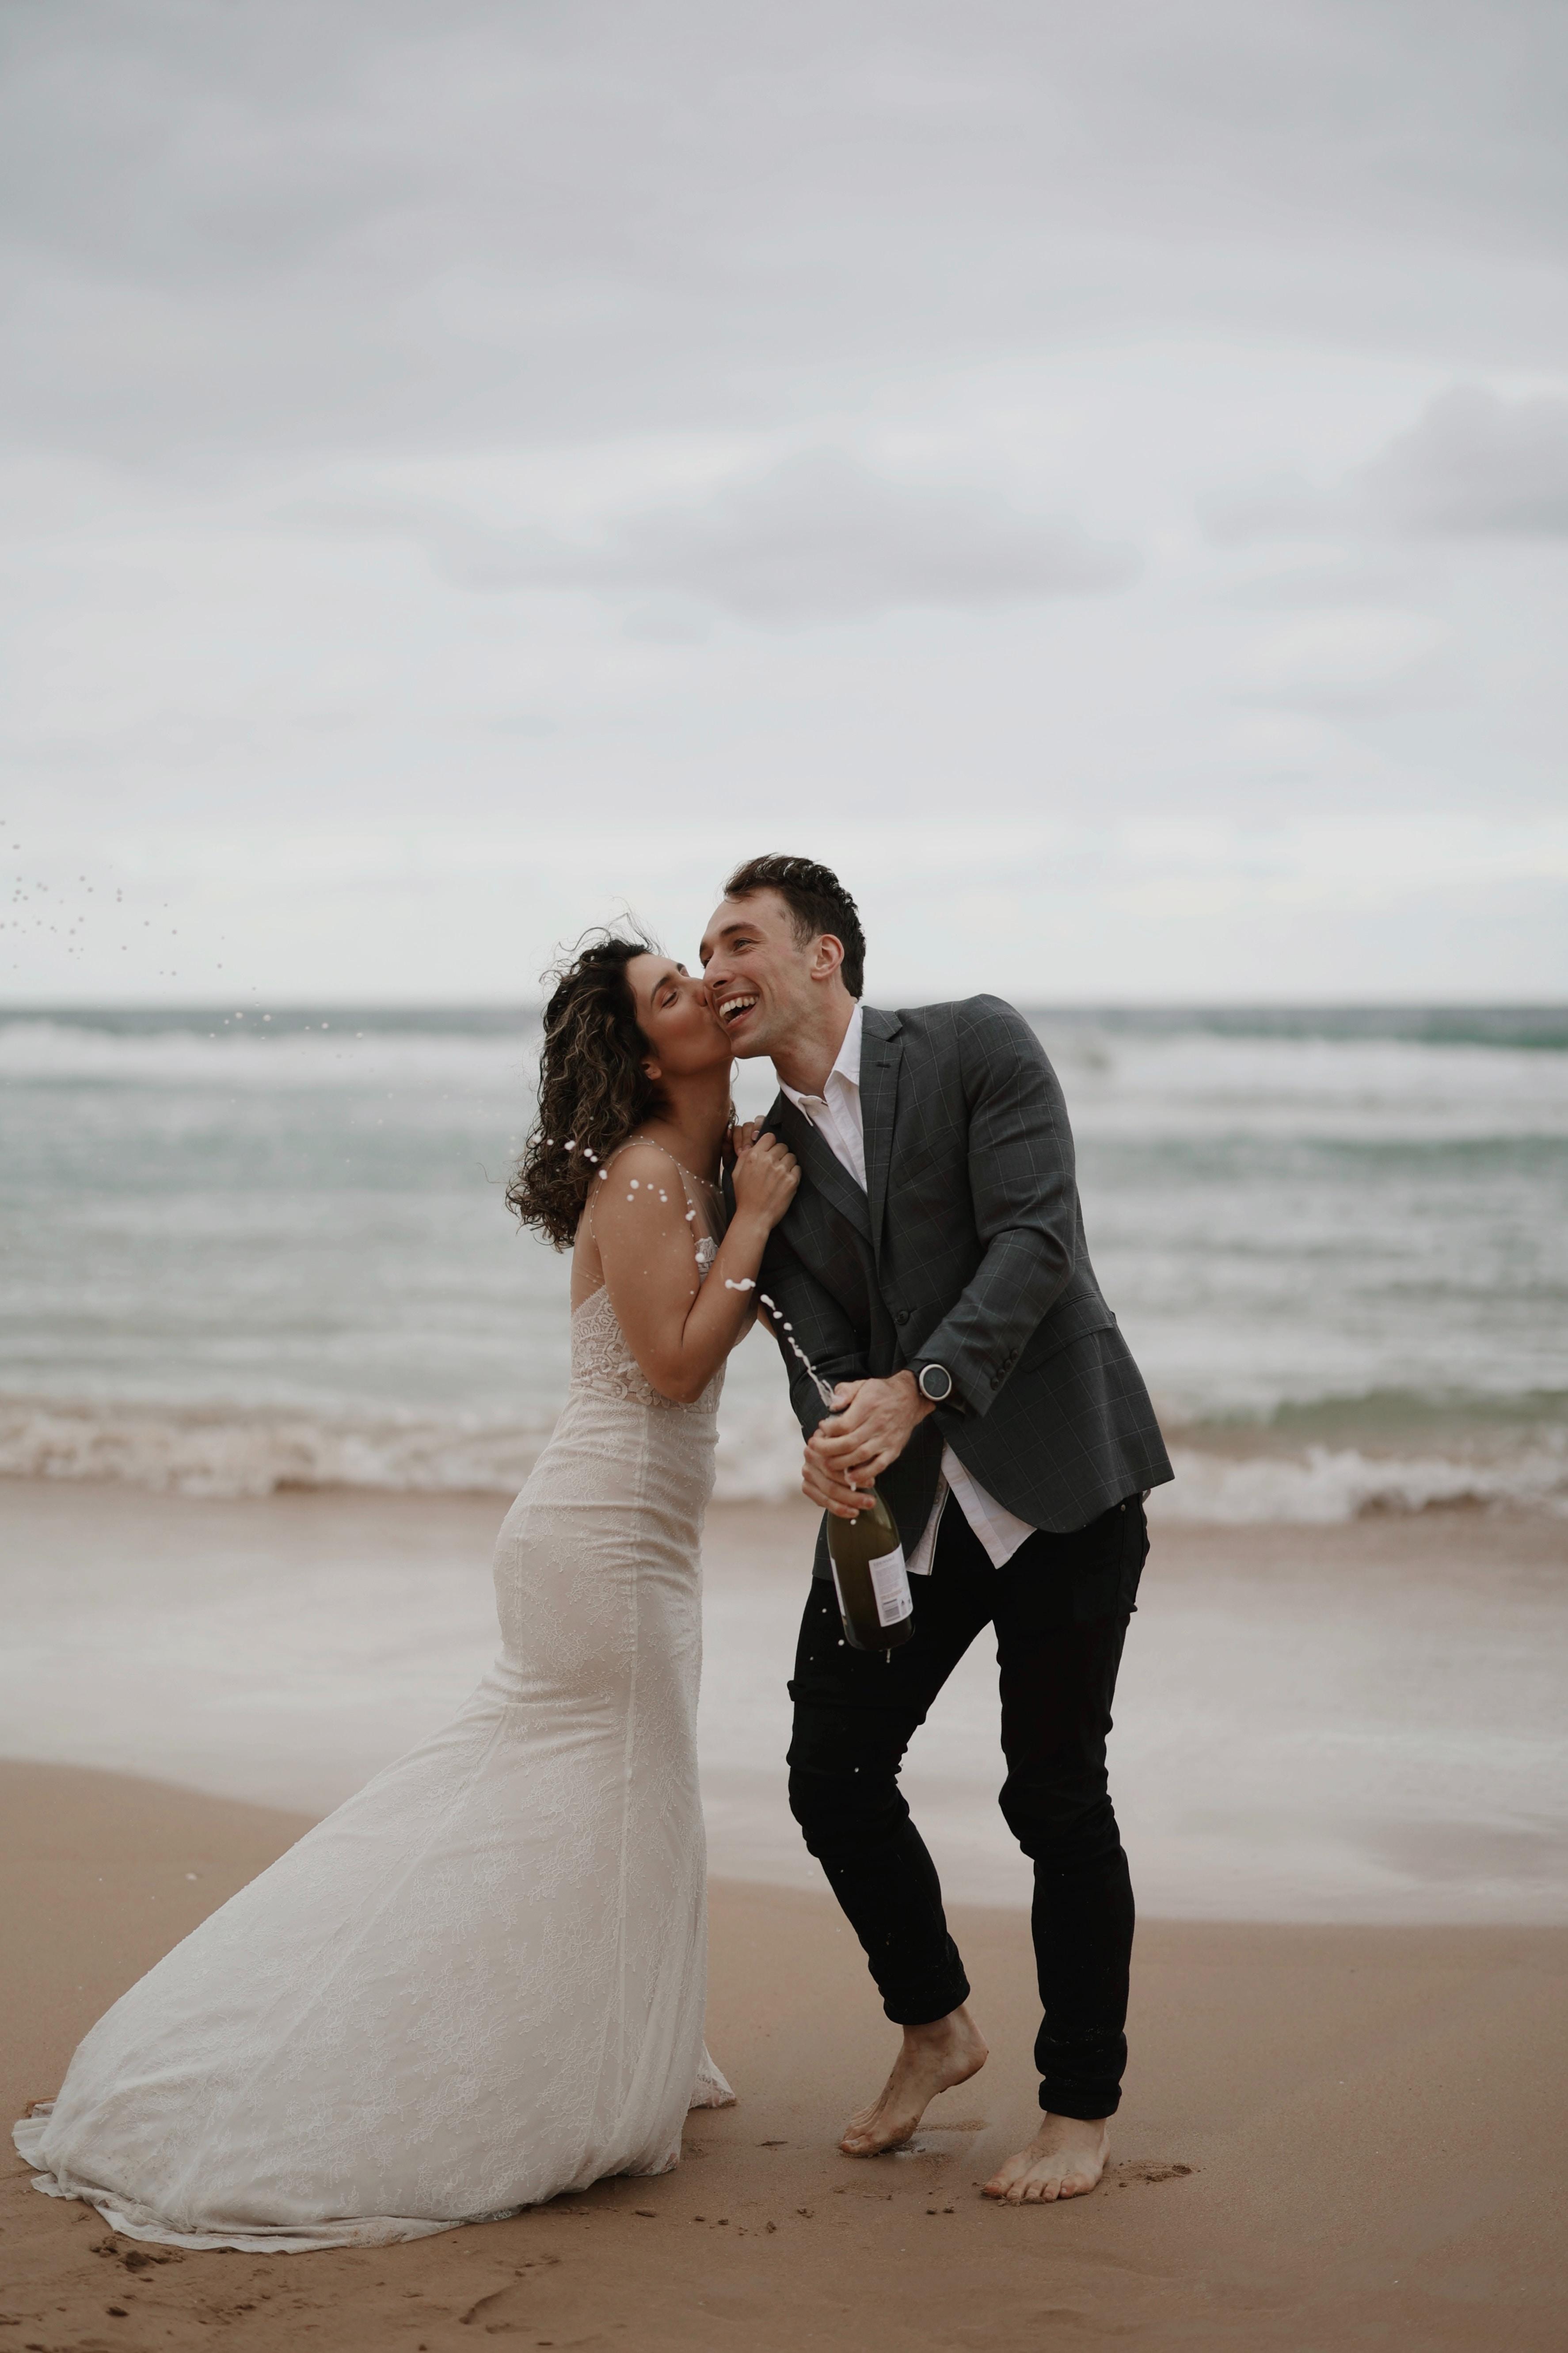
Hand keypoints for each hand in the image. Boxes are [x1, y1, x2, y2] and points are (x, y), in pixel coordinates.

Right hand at [729, 1129, 798, 1231]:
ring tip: (781, 1174)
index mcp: (754, 1156)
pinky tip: (786, 1182)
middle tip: (776, 1165)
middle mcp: (768, 1160)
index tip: (770, 1151)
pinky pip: (798, 1169)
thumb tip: (753, 1145)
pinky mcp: (791, 1181)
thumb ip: (745, 1156)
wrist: (754, 1217)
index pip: (770, 1137)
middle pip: (782, 1146)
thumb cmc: (744, 1197)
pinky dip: (794, 1174)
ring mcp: (781, 1170)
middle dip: (780, 1154)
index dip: (771, 1143)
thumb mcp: (737, 1173)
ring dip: (788, 1163)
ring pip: (792, 1156)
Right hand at [801, 1442, 873, 1518]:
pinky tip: (852, 1511)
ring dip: (848, 1503)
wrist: (834, 1446)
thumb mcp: (853, 1442)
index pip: (836, 1465)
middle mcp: (810, 1457)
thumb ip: (856, 1453)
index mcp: (820, 1443)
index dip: (855, 1475)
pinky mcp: (807, 1486)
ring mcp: (807, 1472)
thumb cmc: (847, 1445)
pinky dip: (838, 1509)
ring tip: (865, 1507)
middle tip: (870, 1501)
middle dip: (853, 1494)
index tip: (871, 1482)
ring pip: (827, 1493)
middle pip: (831, 1481)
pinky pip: (822, 1501)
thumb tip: (866, 1471)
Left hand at [805, 1371, 932, 1489]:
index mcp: (867, 1407)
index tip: (820, 1428)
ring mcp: (886, 1439)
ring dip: (841, 1463)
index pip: (844, 1424)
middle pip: (848, 1443)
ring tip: (826, 1463)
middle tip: (814, 1448)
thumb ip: (845, 1392)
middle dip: (827, 1449)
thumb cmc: (881, 1392)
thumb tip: (832, 1406)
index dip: (828, 1430)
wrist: (910, 1398)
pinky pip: (878, 1466)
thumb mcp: (861, 1384)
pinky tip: (850, 1477)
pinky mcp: (893, 1450)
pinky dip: (864, 1474)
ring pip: (861, 1456)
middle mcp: (877, 1425)